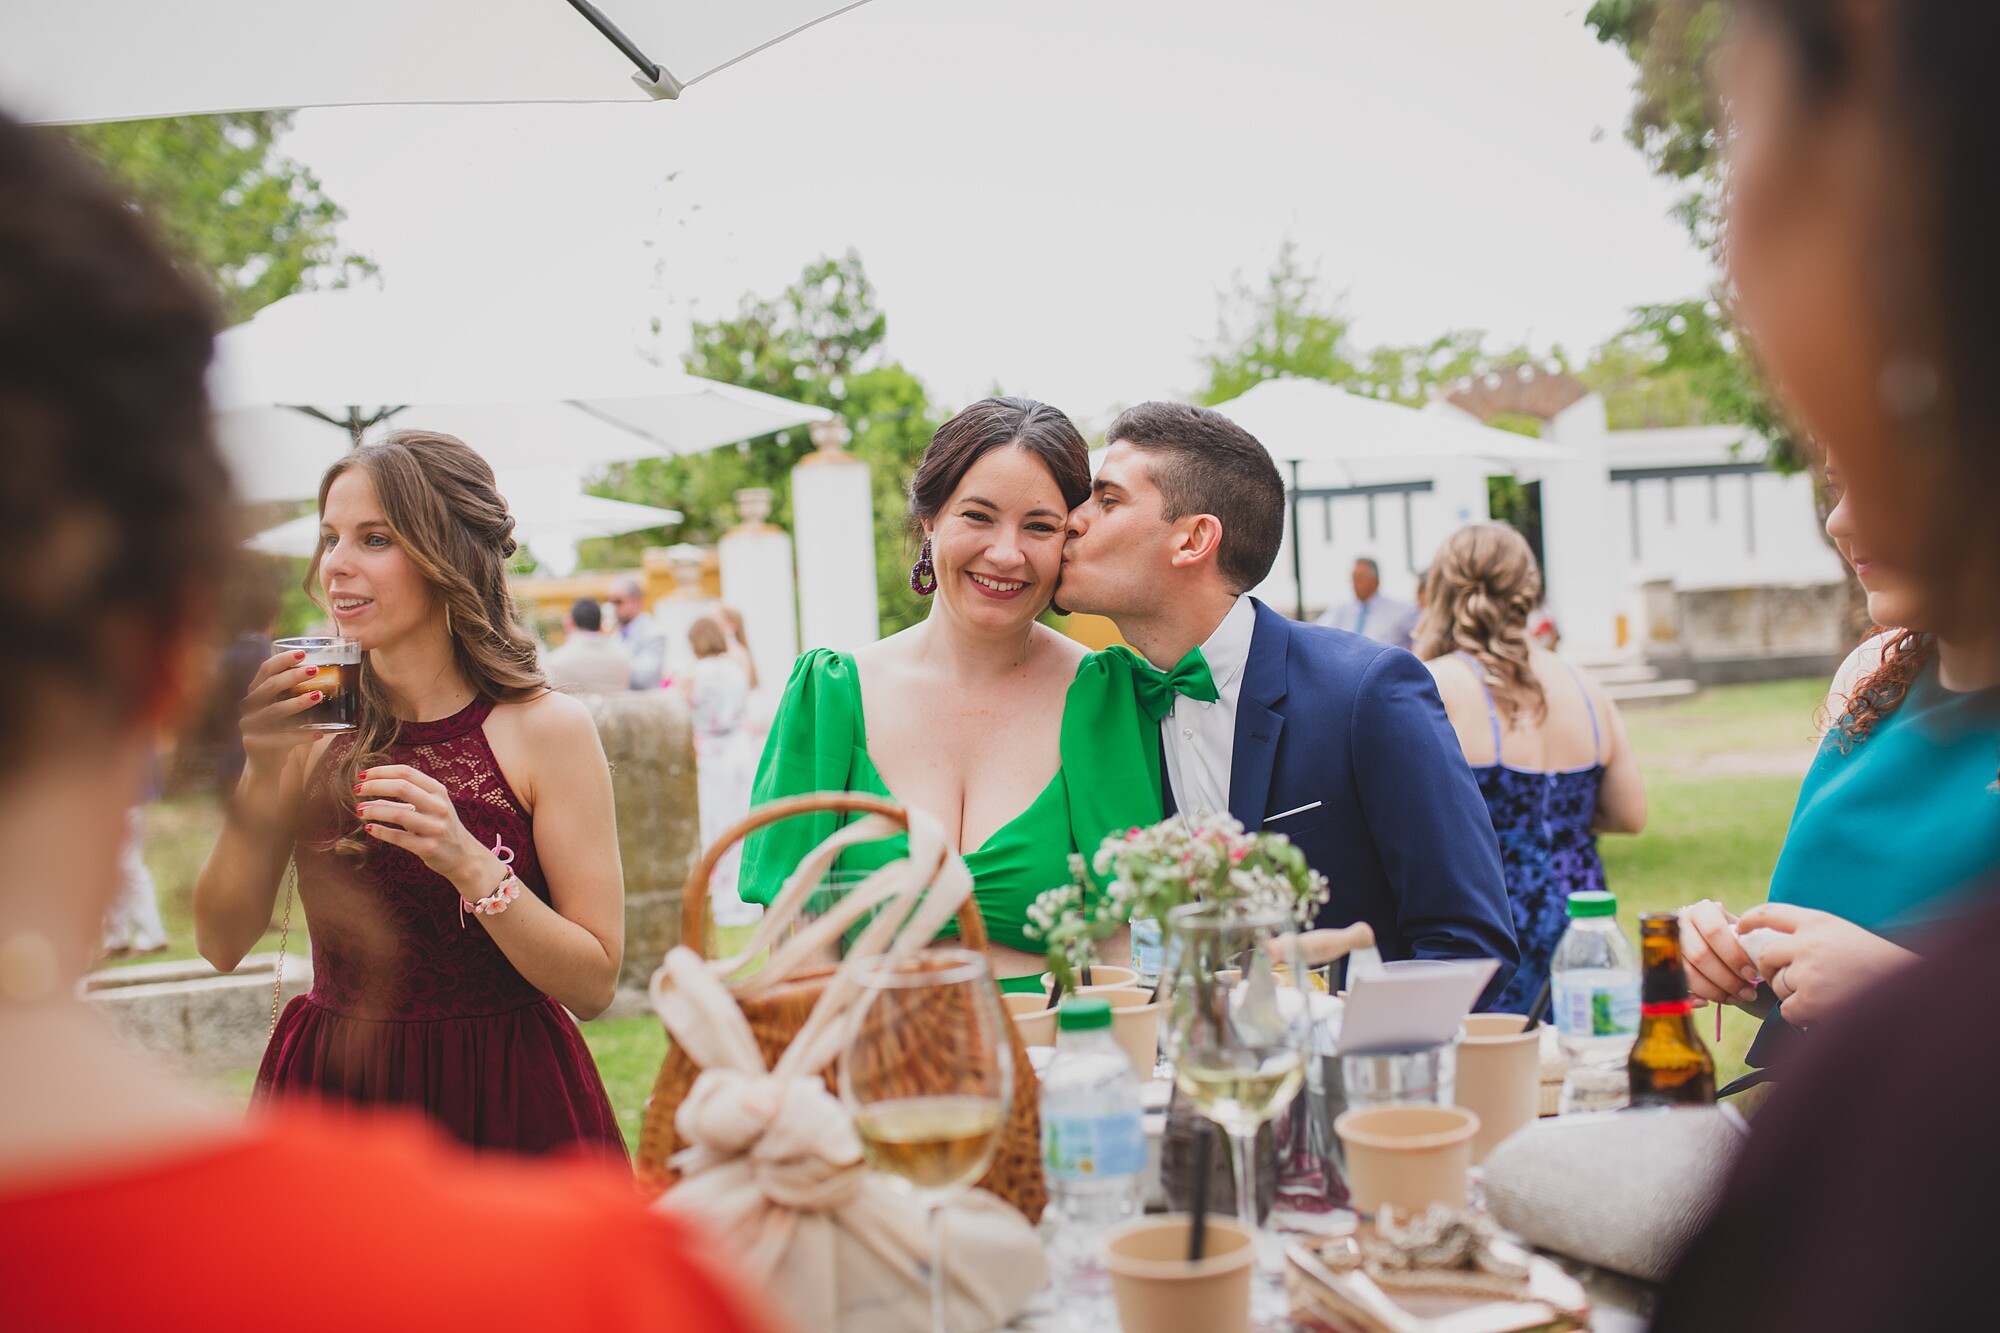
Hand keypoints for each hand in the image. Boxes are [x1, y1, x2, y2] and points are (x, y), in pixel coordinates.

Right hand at [239, 650, 328, 769]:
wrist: (265, 763)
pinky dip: (301, 736)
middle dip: (293, 677)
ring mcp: (248, 725)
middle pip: (269, 687)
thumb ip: (297, 693)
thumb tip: (331, 674)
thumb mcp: (286, 708)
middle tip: (315, 670)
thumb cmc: (282, 730)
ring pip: (274, 711)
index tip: (303, 653)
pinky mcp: (253, 744)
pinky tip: (320, 733)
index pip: (265, 670)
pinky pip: (280, 739)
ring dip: (298, 703)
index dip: (282, 660)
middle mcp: (248, 706)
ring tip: (319, 695)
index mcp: (255, 692)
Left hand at [353, 764, 485, 892]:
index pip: (406, 772)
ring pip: (398, 814)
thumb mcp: (430, 806)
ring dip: (374, 810)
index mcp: (438, 791)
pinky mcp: (429, 847)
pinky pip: (399, 838)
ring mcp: (435, 827)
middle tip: (356, 791)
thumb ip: (405, 796)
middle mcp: (439, 806)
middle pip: (401, 788)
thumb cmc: (440, 826)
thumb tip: (369, 792)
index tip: (362, 775)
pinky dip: (381, 831)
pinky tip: (369, 828)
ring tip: (359, 810)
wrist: (464, 856)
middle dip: (374, 787)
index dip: (381, 771)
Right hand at [1678, 899, 1758, 1004]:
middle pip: (1700, 955)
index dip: (1733, 955)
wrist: (1711, 939)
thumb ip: (1747, 943)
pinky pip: (1678, 985)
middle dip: (1727, 979)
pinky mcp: (1664, 966)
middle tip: (1748, 993)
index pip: (1714, 931)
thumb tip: (1757, 969)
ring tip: (1736, 999)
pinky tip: (1708, 1002)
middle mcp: (1681, 925)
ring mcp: (1669, 945)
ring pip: (1688, 972)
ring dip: (1715, 991)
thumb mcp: (1740, 932)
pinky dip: (1694, 997)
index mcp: (1702, 911)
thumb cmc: (1732, 936)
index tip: (1751, 974)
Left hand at [1736, 902, 1916, 1027]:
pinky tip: (1827, 1011)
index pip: (1771, 912)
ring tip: (1830, 995)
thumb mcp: (1846, 936)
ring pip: (1779, 985)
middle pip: (1766, 955)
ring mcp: (1808, 970)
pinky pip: (1788, 1009)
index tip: (1739, 927)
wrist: (1914, 991)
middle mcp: (1808, 942)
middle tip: (1790, 981)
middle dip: (1771, 970)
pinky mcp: (1810, 999)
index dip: (1750, 919)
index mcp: (1819, 921)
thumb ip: (1813, 937)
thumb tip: (1777, 951)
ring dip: (1796, 995)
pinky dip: (1803, 1016)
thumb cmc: (1883, 965)